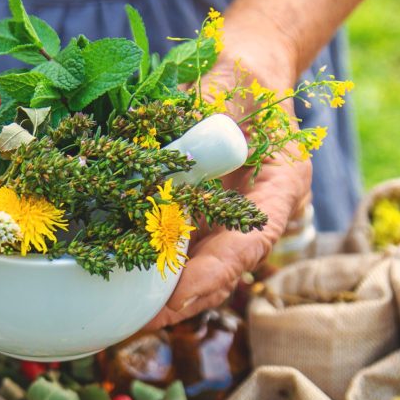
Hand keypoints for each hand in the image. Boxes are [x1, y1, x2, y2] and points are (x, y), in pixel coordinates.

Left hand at [147, 43, 311, 327]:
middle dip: (182, 302)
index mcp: (279, 189)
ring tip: (123, 320)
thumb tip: (161, 148)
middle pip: (223, 273)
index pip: (249, 244)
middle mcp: (255, 216)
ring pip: (200, 273)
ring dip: (165, 299)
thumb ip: (205, 117)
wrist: (243, 77)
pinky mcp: (202, 222)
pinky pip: (181, 254)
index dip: (213, 275)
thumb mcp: (228, 87)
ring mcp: (228, 223)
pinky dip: (154, 271)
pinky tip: (120, 286)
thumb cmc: (243, 77)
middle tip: (138, 323)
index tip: (178, 299)